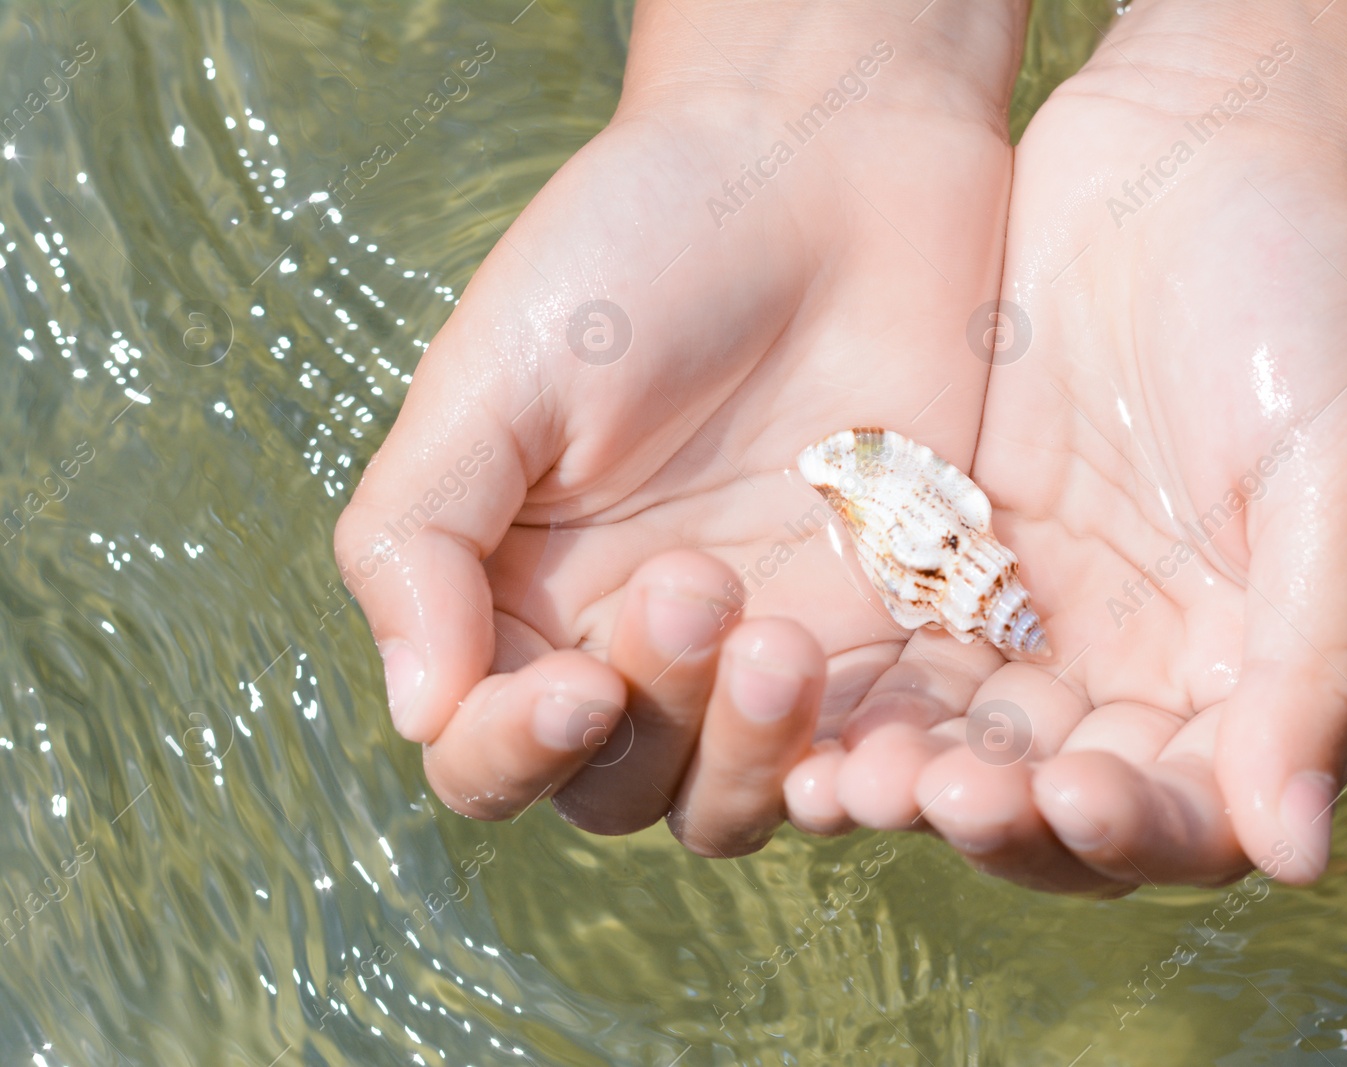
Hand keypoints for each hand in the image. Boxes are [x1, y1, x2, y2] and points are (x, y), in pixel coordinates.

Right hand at [334, 1, 1026, 853]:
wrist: (826, 168)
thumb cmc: (640, 248)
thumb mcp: (496, 376)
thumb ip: (422, 539)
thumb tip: (414, 710)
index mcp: (516, 591)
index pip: (483, 749)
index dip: (513, 752)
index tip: (571, 685)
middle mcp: (629, 641)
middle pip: (613, 790)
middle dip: (650, 717)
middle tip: (696, 582)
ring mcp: (756, 647)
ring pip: (731, 798)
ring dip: (748, 754)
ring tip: (782, 637)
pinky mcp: (876, 632)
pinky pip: (860, 756)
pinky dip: (858, 768)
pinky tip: (875, 724)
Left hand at [796, 30, 1346, 889]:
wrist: (1197, 158)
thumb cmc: (1314, 303)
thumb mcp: (1343, 473)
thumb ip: (1319, 658)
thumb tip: (1297, 853)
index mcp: (1260, 681)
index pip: (1194, 815)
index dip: (1131, 829)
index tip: (1067, 792)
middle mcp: (1147, 675)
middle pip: (1062, 802)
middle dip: (997, 814)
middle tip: (932, 792)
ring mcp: (1043, 622)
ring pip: (966, 742)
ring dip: (905, 774)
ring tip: (839, 779)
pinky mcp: (956, 563)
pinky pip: (899, 652)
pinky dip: (854, 691)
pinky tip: (796, 704)